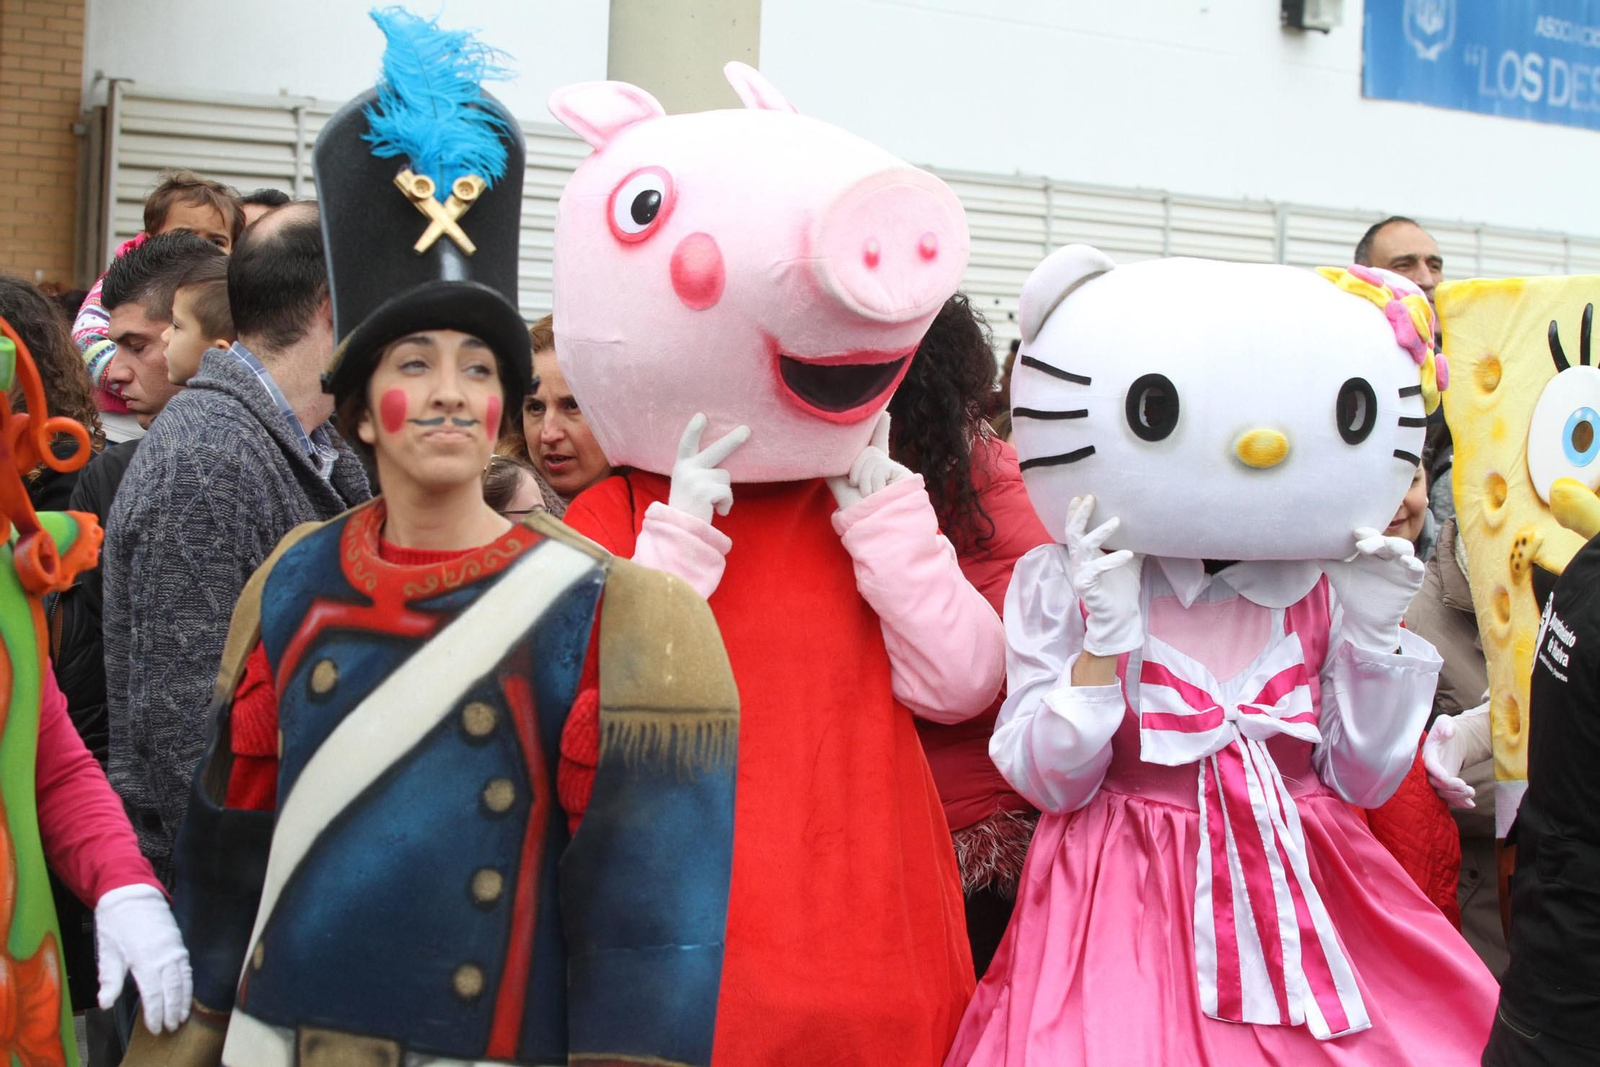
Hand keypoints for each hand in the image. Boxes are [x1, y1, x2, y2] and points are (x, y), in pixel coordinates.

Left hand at [95, 883, 191, 1032]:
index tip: (155, 1028)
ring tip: (182, 1017)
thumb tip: (106, 1004)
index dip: (155, 1012)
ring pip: (184, 979)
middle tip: (170, 1027)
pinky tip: (187, 994)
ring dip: (184, 999)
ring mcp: (174, 948)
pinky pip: (188, 968)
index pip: (154, 993)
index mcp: (144, 958)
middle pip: (173, 988)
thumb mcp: (107, 951)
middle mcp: (164, 954)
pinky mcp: (179, 943)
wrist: (132, 894)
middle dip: (172, 1010)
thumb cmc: (116, 923)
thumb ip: (110, 979)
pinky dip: (189, 984)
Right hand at [667, 414, 750, 523]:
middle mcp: (686, 470)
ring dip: (723, 492)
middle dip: (733, 440)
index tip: (701, 415)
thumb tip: (723, 467)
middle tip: (747, 430)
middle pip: (715, 451)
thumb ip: (698, 470)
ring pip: (725, 477)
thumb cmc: (687, 508)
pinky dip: (726, 504)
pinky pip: (727, 493)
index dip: (693, 430)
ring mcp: (694, 480)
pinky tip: (715, 511)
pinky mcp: (704, 492)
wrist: (679, 532)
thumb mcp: (686, 484)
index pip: (686, 444)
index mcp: (681, 466)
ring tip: (710, 504)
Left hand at [827, 412, 912, 509]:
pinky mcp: (904, 474)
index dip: (880, 428)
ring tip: (870, 496)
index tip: (884, 412)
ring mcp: (895, 471)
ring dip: (863, 479)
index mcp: (872, 470)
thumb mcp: (841, 488)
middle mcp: (886, 468)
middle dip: (856, 470)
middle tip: (860, 491)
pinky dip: (874, 482)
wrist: (871, 527)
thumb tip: (821, 455)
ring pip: (871, 456)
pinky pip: (880, 465)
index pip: (876, 443)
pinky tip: (880, 494)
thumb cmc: (856, 512)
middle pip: (867, 450)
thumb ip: (834, 469)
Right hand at [1065, 495, 1142, 656]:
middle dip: (1080, 514)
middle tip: (1090, 498)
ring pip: (1084, 546)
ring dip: (1101, 532)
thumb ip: (1133, 543)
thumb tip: (1149, 526)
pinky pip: (1097, 568)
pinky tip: (1129, 554)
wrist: (1122, 615)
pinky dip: (1113, 559)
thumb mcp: (1130, 560)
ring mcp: (1080, 573)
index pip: (1075, 530)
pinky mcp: (1085, 585)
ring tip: (1117, 520)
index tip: (1081, 496)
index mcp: (1085, 555)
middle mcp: (1078, 562)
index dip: (1075, 513)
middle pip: (1073, 532)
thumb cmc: (1123, 588)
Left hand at [1323, 527, 1424, 651]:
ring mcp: (1401, 567)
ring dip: (1396, 546)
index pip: (1371, 536)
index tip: (1354, 533)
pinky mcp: (1411, 581)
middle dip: (1377, 540)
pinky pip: (1417, 569)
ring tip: (1386, 547)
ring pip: (1405, 549)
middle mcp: (1387, 555)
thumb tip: (1303, 544)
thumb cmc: (1353, 592)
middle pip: (1387, 541)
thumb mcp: (1339, 575)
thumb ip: (1327, 560)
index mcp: (1371, 551)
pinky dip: (1414, 564)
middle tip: (1362, 544)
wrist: (1364, 619)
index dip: (1365, 533)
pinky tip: (1406, 562)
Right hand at [1422, 713, 1475, 807]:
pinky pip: (1449, 796)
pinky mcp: (1444, 784)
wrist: (1450, 739)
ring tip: (1472, 792)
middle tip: (1467, 788)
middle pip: (1435, 783)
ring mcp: (1436, 777)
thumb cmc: (1446, 729)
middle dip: (1450, 788)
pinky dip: (1459, 802)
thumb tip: (1448, 732)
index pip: (1429, 766)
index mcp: (1428, 753)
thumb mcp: (1445, 722)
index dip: (1437, 773)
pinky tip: (1471, 804)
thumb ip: (1445, 725)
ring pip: (1442, 792)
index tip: (1448, 778)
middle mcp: (1429, 768)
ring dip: (1457, 796)